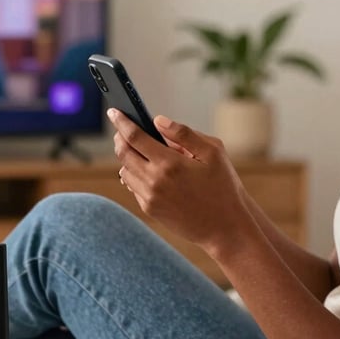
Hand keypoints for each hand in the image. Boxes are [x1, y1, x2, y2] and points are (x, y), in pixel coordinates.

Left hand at [108, 109, 251, 249]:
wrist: (225, 227)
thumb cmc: (223, 186)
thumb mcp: (213, 152)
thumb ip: (183, 133)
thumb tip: (157, 121)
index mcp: (170, 163)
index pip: (134, 136)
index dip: (121, 121)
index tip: (114, 111)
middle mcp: (154, 180)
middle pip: (123, 153)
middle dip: (120, 137)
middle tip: (123, 128)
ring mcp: (150, 197)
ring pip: (124, 170)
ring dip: (127, 156)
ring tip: (137, 148)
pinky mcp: (150, 209)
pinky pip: (133, 186)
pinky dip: (134, 173)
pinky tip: (146, 169)